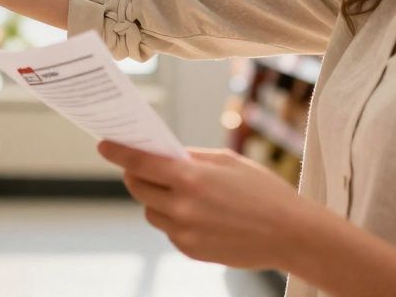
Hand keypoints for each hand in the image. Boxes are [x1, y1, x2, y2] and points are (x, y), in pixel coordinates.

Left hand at [98, 141, 314, 269]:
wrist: (291, 235)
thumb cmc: (263, 191)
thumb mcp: (227, 162)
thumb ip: (191, 158)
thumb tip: (162, 155)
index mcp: (191, 178)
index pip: (140, 163)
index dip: (118, 152)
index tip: (103, 145)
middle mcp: (182, 206)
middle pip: (139, 188)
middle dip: (135, 175)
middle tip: (141, 166)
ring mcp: (184, 232)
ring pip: (151, 211)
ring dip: (156, 199)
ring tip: (177, 191)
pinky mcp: (190, 250)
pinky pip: (168, 230)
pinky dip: (173, 219)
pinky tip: (196, 213)